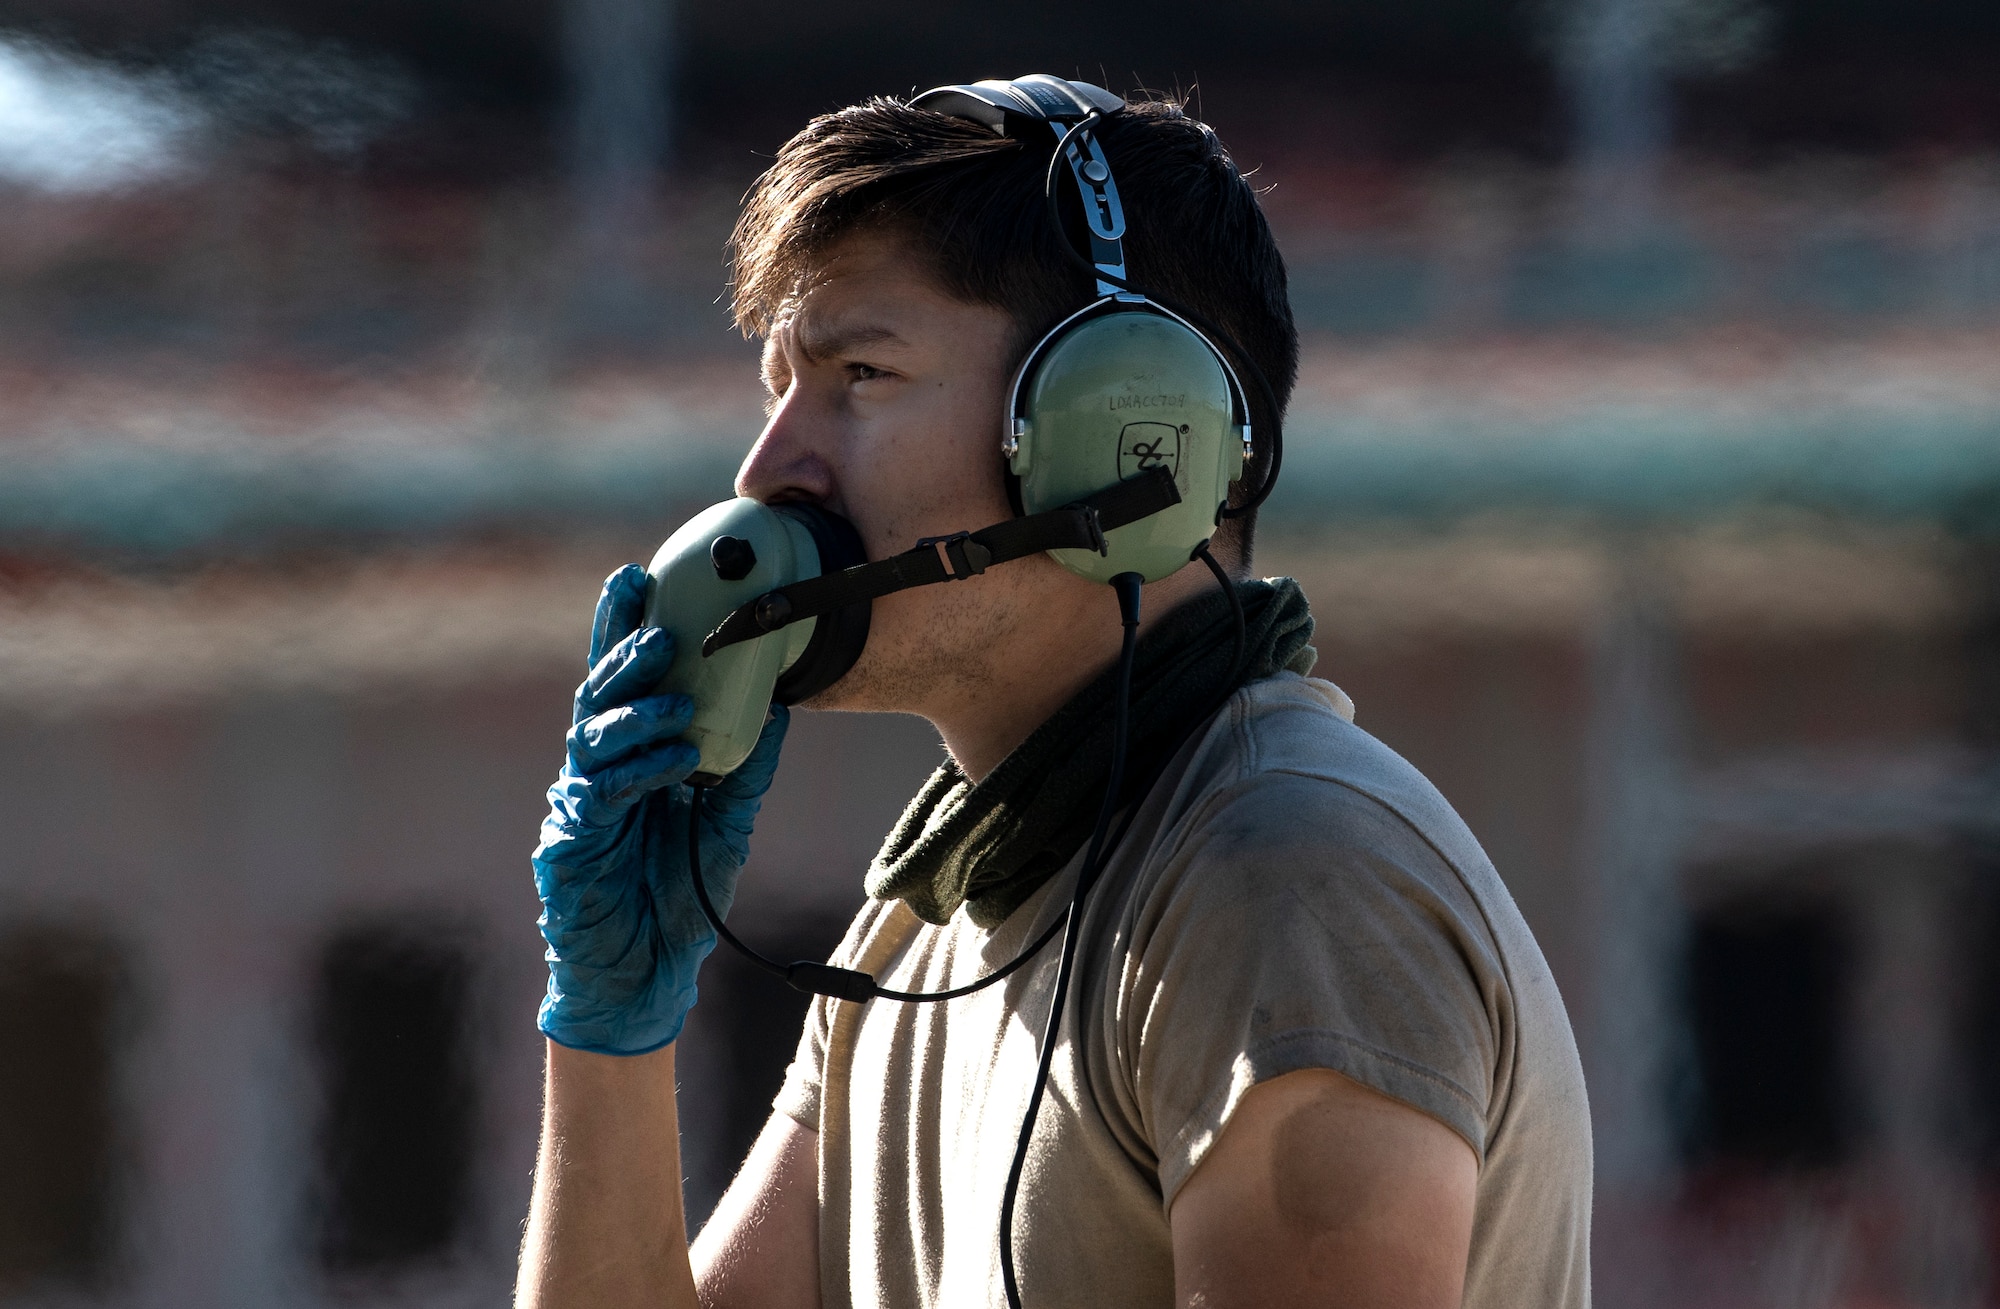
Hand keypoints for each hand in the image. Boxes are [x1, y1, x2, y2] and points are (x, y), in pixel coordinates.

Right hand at [532, 564, 790, 1055]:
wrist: (646, 977)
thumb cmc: (679, 897)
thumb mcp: (727, 822)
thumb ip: (746, 767)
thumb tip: (778, 707)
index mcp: (627, 757)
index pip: (622, 682)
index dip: (621, 628)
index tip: (638, 576)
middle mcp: (595, 771)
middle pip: (598, 695)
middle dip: (623, 655)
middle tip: (662, 628)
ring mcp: (578, 806)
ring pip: (593, 739)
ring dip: (637, 714)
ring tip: (677, 702)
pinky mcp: (570, 844)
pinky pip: (602, 795)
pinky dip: (639, 772)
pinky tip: (674, 761)